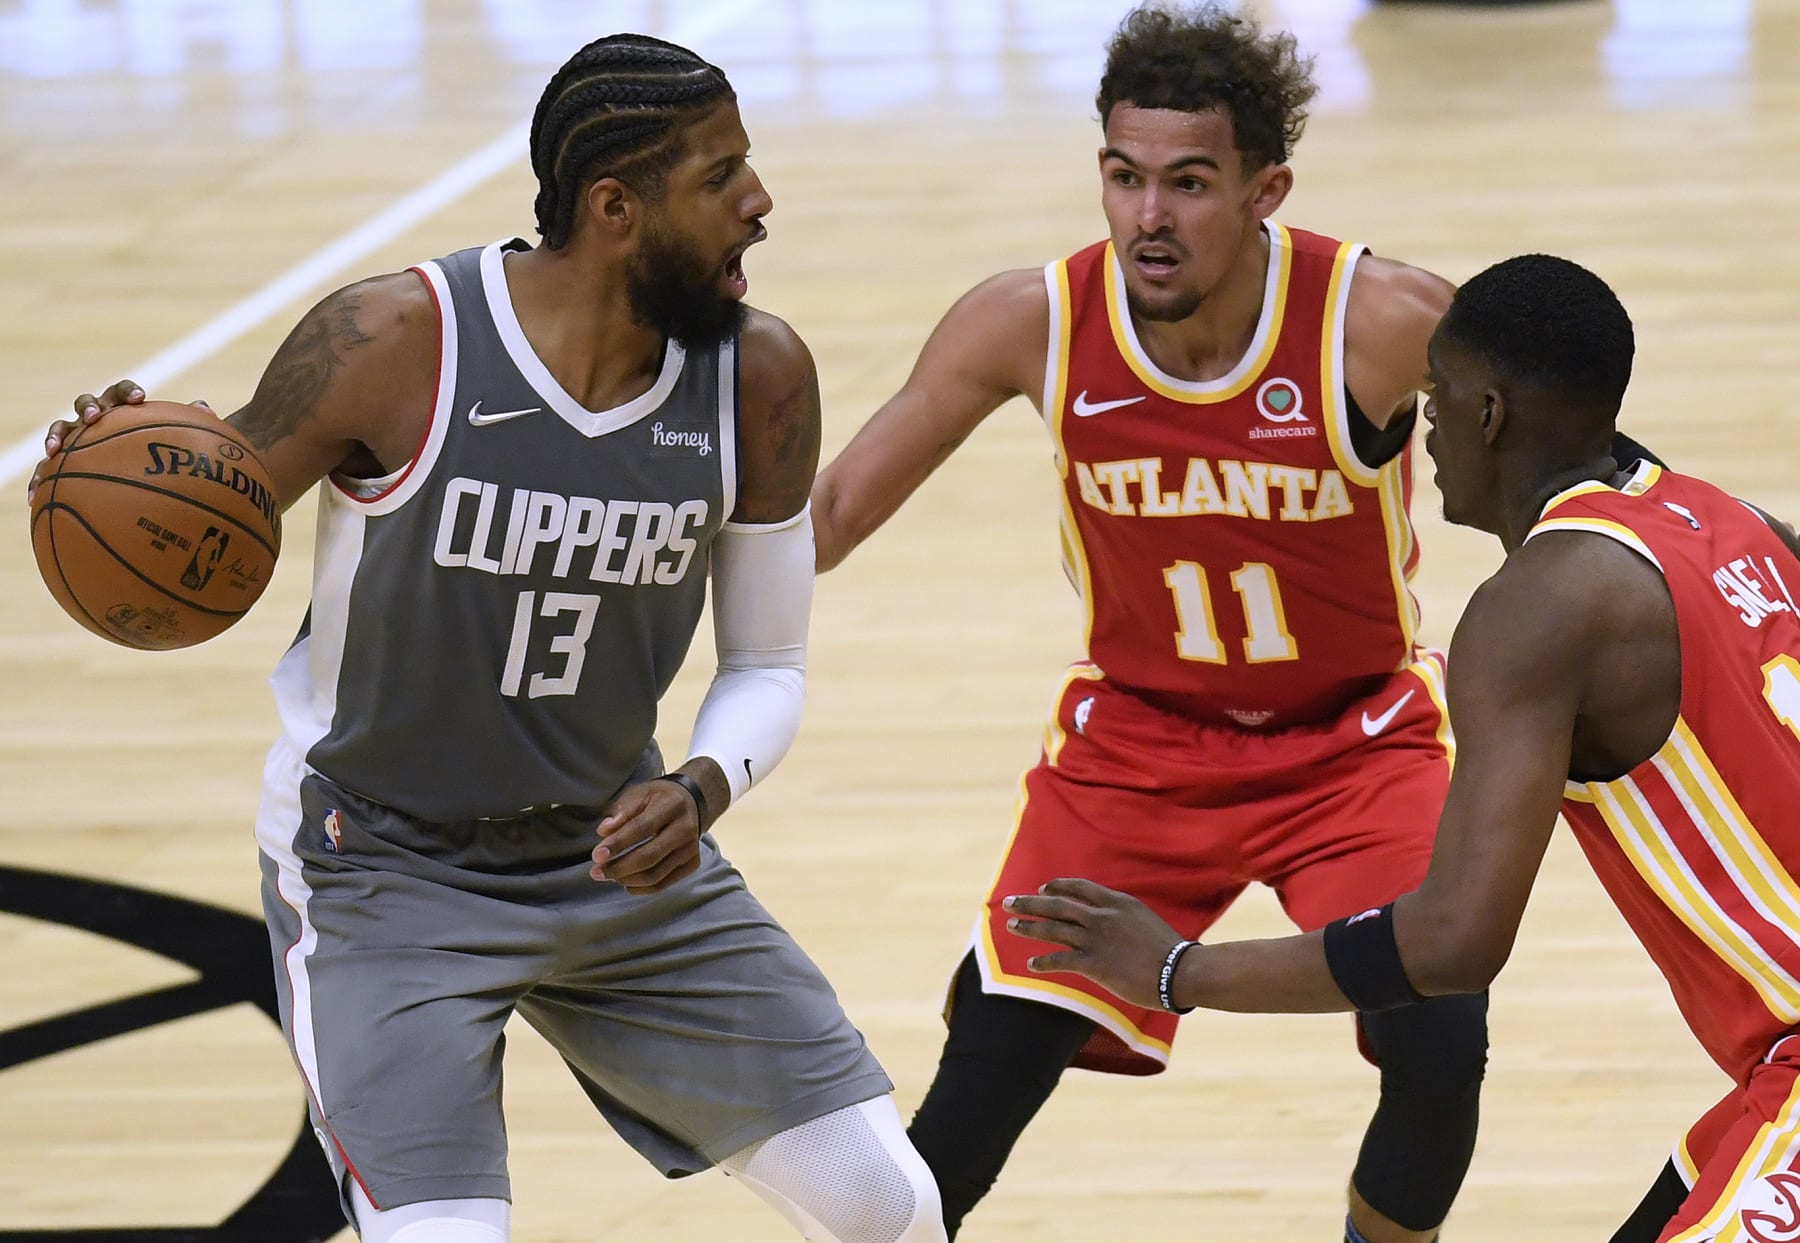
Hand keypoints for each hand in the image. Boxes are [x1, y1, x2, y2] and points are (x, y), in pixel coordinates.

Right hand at [27, 381, 211, 499]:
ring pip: (60, 430)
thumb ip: (190, 427)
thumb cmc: (161, 454)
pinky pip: (46, 469)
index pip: (123, 392)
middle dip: (90, 407)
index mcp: (122, 409)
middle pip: (87, 403)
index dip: (128, 391)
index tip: (140, 399)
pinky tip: (34, 498)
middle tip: (96, 417)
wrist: (138, 468)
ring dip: (55, 437)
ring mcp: (77, 438)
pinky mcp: (62, 462)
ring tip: (53, 451)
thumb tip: (206, 408)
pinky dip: (39, 479)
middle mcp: (96, 419)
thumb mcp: (180, 444)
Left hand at [589, 777, 702, 894]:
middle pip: (649, 856)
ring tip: (608, 874)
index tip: (596, 855)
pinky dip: (640, 888)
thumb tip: (604, 832)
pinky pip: (663, 884)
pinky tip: (625, 881)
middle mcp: (686, 828)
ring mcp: (691, 849)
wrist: (691, 803)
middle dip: (619, 868)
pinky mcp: (692, 864)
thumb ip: (621, 811)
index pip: (642, 828)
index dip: (618, 843)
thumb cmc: (658, 798)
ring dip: (626, 879)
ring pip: (655, 875)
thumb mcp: (639, 793)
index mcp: (673, 805)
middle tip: (596, 872)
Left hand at [1004, 878, 1186, 1010]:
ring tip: (1011, 927)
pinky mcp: (1094, 964)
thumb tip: (1106, 920)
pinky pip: (1060, 960)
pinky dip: (1043, 961)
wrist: (1180, 970)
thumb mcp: (1143, 920)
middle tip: (1009, 902)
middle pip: (1057, 904)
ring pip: (1053, 929)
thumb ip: (1121, 916)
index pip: (1079, 887)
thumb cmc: (1168, 950)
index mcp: (1116, 902)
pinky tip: (1030, 964)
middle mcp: (1102, 916)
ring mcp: (1096, 939)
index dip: (1057, 886)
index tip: (1043, 887)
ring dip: (1029, 927)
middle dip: (1031, 903)